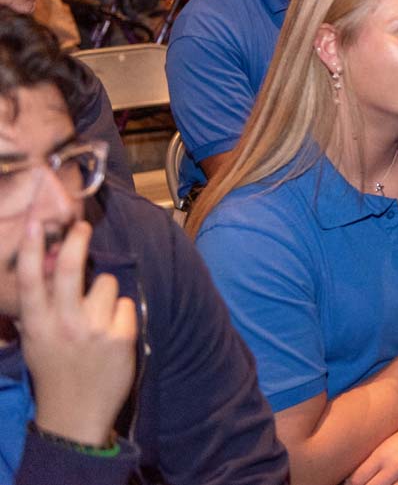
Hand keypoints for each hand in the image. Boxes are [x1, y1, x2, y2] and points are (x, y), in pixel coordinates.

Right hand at [19, 219, 136, 446]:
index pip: (31, 280)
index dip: (31, 249)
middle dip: (77, 241)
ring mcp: (93, 329)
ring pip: (106, 283)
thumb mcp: (37, 340)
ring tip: (98, 317)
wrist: (76, 414)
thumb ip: (43, 307)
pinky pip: (126, 303)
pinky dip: (122, 313)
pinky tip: (114, 333)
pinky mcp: (120, 336)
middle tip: (82, 228)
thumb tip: (52, 266)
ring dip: (105, 293)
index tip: (35, 223)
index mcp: (37, 324)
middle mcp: (63, 323)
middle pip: (71, 269)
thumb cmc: (56, 370)